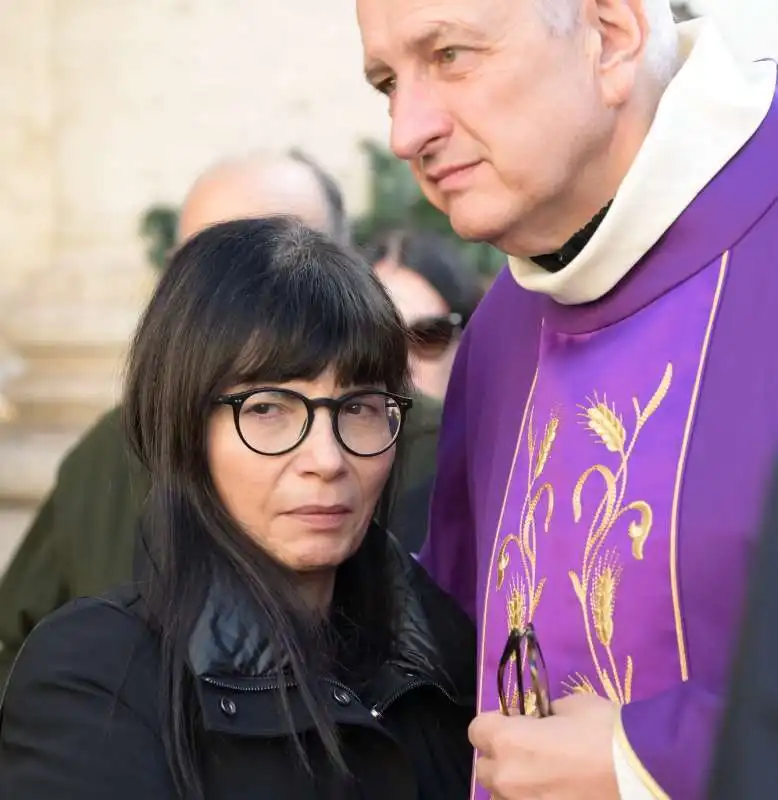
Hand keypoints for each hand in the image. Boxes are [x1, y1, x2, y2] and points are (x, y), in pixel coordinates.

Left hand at [469, 694, 620, 798]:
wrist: (646, 775)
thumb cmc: (606, 732)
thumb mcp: (571, 706)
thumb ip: (545, 715)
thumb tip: (541, 721)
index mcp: (508, 742)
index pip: (477, 730)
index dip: (495, 724)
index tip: (516, 722)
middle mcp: (507, 780)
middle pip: (486, 769)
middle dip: (502, 758)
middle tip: (532, 752)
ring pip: (504, 797)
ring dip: (517, 787)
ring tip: (549, 780)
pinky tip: (562, 793)